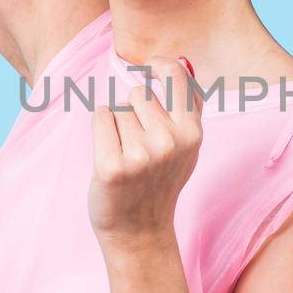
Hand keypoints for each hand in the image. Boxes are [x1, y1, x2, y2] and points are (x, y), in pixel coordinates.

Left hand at [90, 56, 202, 252]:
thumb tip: (180, 61)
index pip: (176, 77)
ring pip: (118, 107)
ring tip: (127, 156)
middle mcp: (169, 142)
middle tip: (140, 145)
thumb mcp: (187, 148)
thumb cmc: (160, 182)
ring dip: (117, 126)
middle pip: (139, 92)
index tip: (151, 67)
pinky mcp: (111, 166)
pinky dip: (100, 132)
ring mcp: (140, 155)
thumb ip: (189, 107)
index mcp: (192, 134)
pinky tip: (110, 156)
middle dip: (134, 110)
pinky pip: (100, 119)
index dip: (161, 66)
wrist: (140, 231)